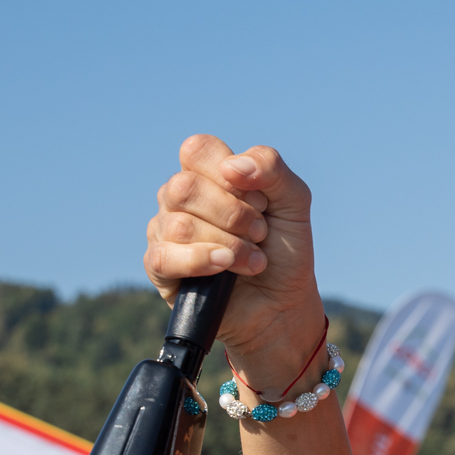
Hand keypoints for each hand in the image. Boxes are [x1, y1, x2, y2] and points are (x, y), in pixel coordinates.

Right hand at [145, 135, 324, 392]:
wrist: (284, 304)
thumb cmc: (284, 250)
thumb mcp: (294, 202)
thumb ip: (271, 169)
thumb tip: (233, 166)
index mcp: (207, 174)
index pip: (197, 150)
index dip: (229, 173)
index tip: (259, 199)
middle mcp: (178, 199)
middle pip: (184, 187)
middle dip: (234, 214)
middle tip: (261, 232)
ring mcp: (165, 232)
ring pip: (180, 225)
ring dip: (230, 245)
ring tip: (254, 260)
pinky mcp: (160, 268)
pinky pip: (164, 256)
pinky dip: (203, 261)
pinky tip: (228, 268)